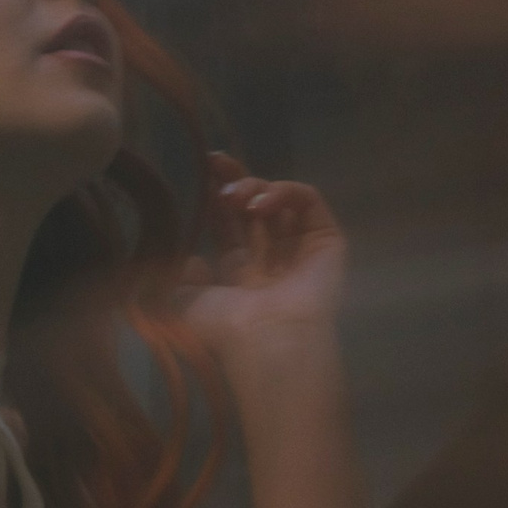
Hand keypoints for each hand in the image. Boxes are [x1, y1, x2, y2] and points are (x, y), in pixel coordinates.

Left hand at [177, 156, 346, 360]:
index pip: (228, 226)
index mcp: (240, 276)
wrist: (268, 342)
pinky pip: (308, 201)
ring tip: (235, 198)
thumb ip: (181, 278)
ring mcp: (300, 250)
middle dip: (235, 180)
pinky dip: (284, 192)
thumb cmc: (227, 329)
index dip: (215, 198)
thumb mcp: (187, 303)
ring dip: (255, 188)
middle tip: (215, 165)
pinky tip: (260, 204)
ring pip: (280, 200)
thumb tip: (189, 260)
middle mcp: (271, 260)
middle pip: (254, 206)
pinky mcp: (326, 241)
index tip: (201, 173)